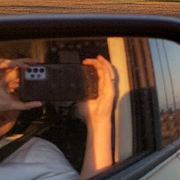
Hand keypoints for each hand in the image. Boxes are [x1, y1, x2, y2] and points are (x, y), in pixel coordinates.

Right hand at [0, 58, 41, 132]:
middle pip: (18, 67)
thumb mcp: (13, 104)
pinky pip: (2, 64)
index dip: (31, 73)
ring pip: (11, 63)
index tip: (41, 71)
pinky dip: (11, 63)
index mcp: (9, 83)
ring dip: (21, 62)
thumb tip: (40, 103)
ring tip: (30, 64)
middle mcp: (4, 76)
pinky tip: (18, 65)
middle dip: (28, 64)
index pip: (21, 75)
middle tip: (38, 63)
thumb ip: (26, 104)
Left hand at [78, 55, 116, 178]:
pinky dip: (104, 68)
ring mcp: (109, 87)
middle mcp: (106, 86)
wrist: (95, 120)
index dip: (95, 66)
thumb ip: (79, 91)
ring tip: (95, 58)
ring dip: (101, 63)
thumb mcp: (82, 97)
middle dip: (98, 62)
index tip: (86, 63)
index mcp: (100, 87)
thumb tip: (69, 86)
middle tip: (89, 59)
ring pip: (107, 70)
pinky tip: (99, 64)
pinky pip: (108, 76)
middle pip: (105, 69)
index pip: (100, 73)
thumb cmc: (90, 112)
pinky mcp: (110, 89)